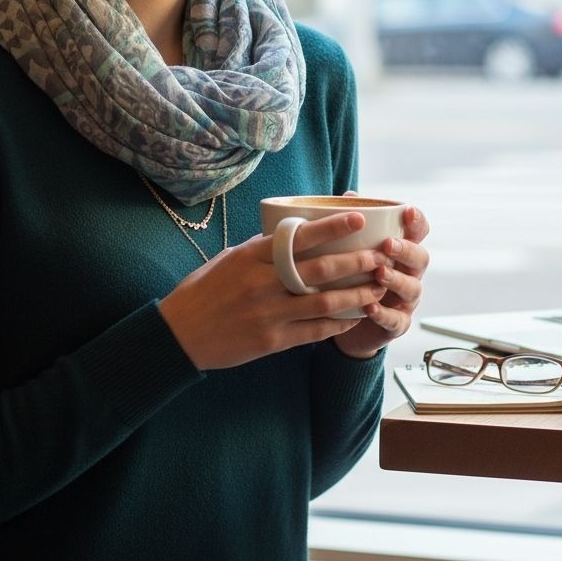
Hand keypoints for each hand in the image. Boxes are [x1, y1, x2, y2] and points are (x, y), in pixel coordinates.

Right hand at [158, 212, 389, 370]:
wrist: (179, 333)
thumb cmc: (204, 290)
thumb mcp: (230, 259)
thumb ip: (262, 249)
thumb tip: (294, 233)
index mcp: (252, 256)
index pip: (300, 236)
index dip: (333, 227)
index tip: (360, 218)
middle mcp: (263, 282)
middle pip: (320, 269)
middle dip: (357, 262)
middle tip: (382, 256)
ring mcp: (268, 313)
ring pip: (324, 302)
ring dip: (356, 295)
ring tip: (378, 288)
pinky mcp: (271, 341)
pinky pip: (313, 331)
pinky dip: (337, 325)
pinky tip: (353, 318)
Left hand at [332, 204, 429, 359]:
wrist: (345, 319)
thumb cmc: (353, 275)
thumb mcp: (352, 249)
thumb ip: (354, 224)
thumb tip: (349, 195)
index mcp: (402, 250)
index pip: (419, 231)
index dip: (417, 221)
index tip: (407, 211)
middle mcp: (409, 273)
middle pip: (421, 258)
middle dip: (407, 250)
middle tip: (389, 244)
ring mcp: (405, 300)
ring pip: (412, 288)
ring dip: (397, 280)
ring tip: (379, 274)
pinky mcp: (397, 324)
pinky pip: (396, 320)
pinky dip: (384, 315)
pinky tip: (370, 308)